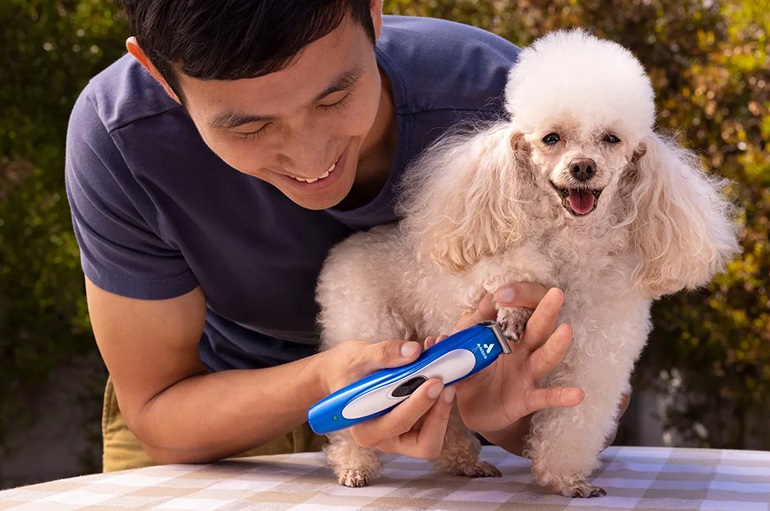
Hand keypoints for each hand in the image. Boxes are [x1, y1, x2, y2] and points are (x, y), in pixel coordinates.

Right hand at [318, 338, 454, 458]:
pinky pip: (434, 421)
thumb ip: (385, 353)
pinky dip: (441, 401)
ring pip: (434, 434)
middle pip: (424, 442)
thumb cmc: (347, 369)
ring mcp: (401, 436)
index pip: (398, 424)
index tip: (434, 382)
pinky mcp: (413, 427)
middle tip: (447, 384)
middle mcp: (385, 439)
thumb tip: (413, 351)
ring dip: (444, 406)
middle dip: (439, 414)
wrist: (343, 374)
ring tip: (447, 374)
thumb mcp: (359, 356)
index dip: (419, 405)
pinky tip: (440, 374)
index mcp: (365, 429)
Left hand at [427, 284, 584, 451]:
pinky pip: (546, 397)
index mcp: (504, 334)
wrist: (473, 409)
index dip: (511, 299)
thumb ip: (451, 346)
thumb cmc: (471, 371)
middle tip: (556, 292)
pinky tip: (578, 394)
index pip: (514, 310)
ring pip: (544, 357)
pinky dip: (562, 396)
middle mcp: (521, 350)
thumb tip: (435, 339)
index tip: (501, 293)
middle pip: (536, 327)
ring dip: (556, 345)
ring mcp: (527, 374)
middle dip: (545, 310)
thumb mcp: (459, 354)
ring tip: (567, 330)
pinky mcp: (526, 398)